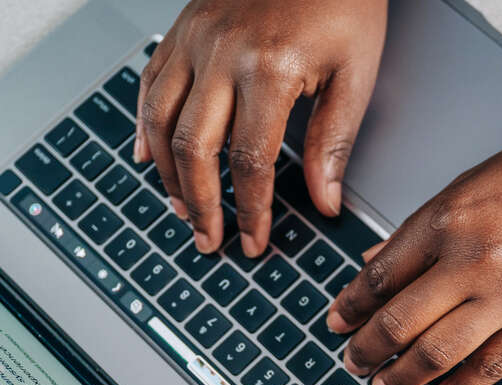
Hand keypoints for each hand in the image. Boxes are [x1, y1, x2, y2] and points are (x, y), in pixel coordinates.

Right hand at [136, 0, 386, 255]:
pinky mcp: (183, 28)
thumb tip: (324, 203)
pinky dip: (144, 126)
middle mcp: (222, 54)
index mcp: (270, 69)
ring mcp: (195, 39)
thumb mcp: (357, 74)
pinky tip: (149, 159)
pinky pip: (150, 83)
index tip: (255, 242)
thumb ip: (334, 143)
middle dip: (200, 205)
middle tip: (210, 241)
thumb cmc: (344, 1)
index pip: (251, 162)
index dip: (251, 211)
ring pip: (161, 121)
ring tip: (183, 211)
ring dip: (169, 176)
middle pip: (194, 150)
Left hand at [325, 117, 501, 384]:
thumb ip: (431, 223)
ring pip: (435, 352)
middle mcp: (470, 258)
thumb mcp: (482, 179)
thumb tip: (382, 259)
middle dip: (365, 348)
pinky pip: (488, 368)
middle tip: (351, 362)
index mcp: (449, 216)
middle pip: (398, 319)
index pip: (381, 272)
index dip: (352, 304)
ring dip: (401, 378)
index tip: (338, 321)